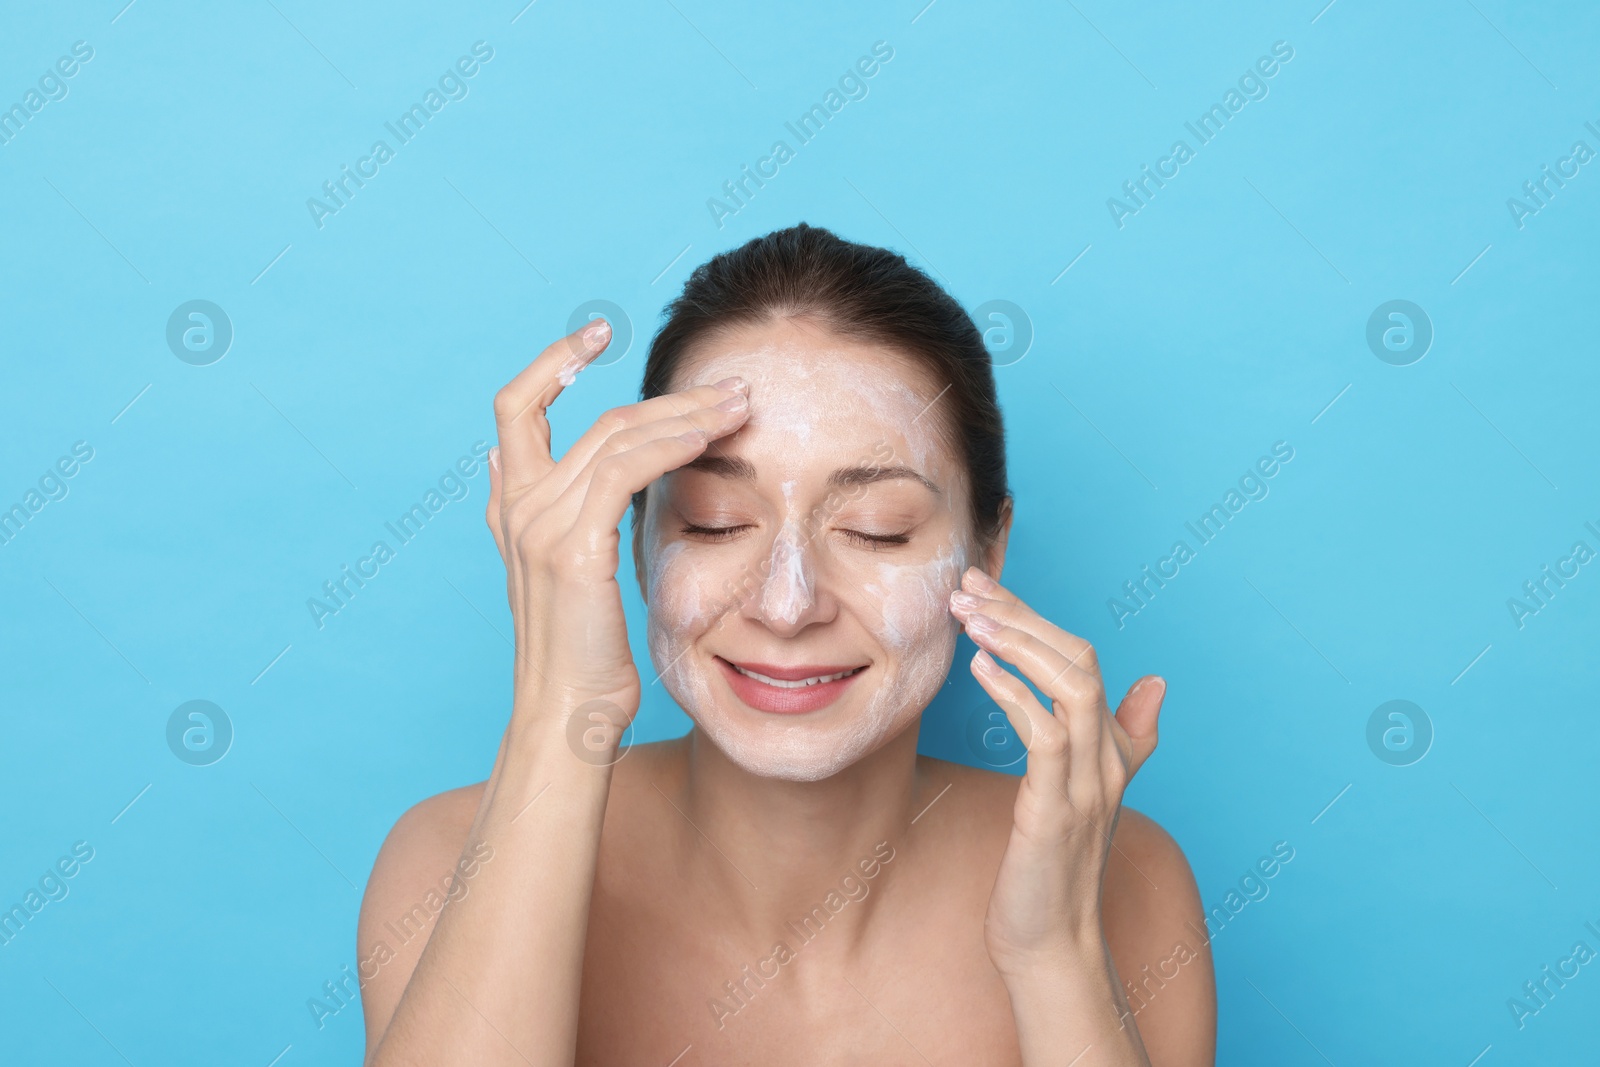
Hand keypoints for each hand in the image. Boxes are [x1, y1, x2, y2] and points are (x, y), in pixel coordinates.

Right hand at [485, 319, 750, 733]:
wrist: (566, 719)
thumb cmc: (585, 660)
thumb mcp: (566, 581)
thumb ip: (556, 521)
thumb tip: (521, 469)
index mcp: (513, 509)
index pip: (516, 409)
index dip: (551, 364)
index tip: (595, 334)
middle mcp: (520, 508)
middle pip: (594, 418)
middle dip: (669, 397)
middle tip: (729, 387)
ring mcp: (540, 525)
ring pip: (615, 435)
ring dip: (686, 414)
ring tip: (740, 406)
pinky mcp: (572, 548)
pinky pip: (624, 471)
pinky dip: (669, 445)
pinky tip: (710, 438)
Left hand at [947, 567, 1164, 977]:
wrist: (1052, 945)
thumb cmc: (1052, 868)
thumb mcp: (1083, 794)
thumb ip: (1120, 738)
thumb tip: (1155, 684)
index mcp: (1110, 748)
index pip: (1082, 657)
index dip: (1032, 616)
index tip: (981, 589)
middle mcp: (1107, 759)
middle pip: (1079, 658)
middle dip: (1021, 613)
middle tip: (966, 586)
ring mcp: (1087, 784)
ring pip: (1071, 685)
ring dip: (1018, 642)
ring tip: (969, 617)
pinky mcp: (1056, 812)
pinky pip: (1046, 735)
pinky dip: (1014, 694)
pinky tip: (979, 670)